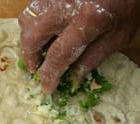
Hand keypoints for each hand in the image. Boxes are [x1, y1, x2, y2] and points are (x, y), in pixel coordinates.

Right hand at [18, 0, 139, 92]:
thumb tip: (73, 77)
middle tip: (37, 67)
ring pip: (26, 20)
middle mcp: (66, 6)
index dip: (50, 74)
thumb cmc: (127, 5)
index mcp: (88, 19)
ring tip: (39, 47)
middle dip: (30, 57)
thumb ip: (95, 56)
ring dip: (29, 38)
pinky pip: (32, 7)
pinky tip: (45, 29)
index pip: (59, 54)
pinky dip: (34, 22)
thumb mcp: (119, 35)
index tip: (47, 86)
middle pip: (32, 37)